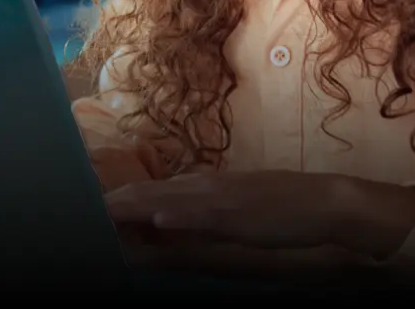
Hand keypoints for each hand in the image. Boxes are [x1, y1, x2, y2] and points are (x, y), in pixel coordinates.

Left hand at [106, 170, 414, 257]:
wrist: (329, 205)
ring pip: (172, 200)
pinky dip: (180, 217)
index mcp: (208, 190)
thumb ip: (209, 216)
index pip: (158, 192)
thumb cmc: (286, 210)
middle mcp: (209, 189)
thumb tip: (176, 224)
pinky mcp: (241, 213)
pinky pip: (205, 215)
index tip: (97, 204)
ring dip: (138, 205)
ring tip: (107, 208)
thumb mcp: (240, 213)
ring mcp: (224, 199)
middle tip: (85, 207)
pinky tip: (159, 221)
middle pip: (156, 192)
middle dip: (121, 201)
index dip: (128, 198)